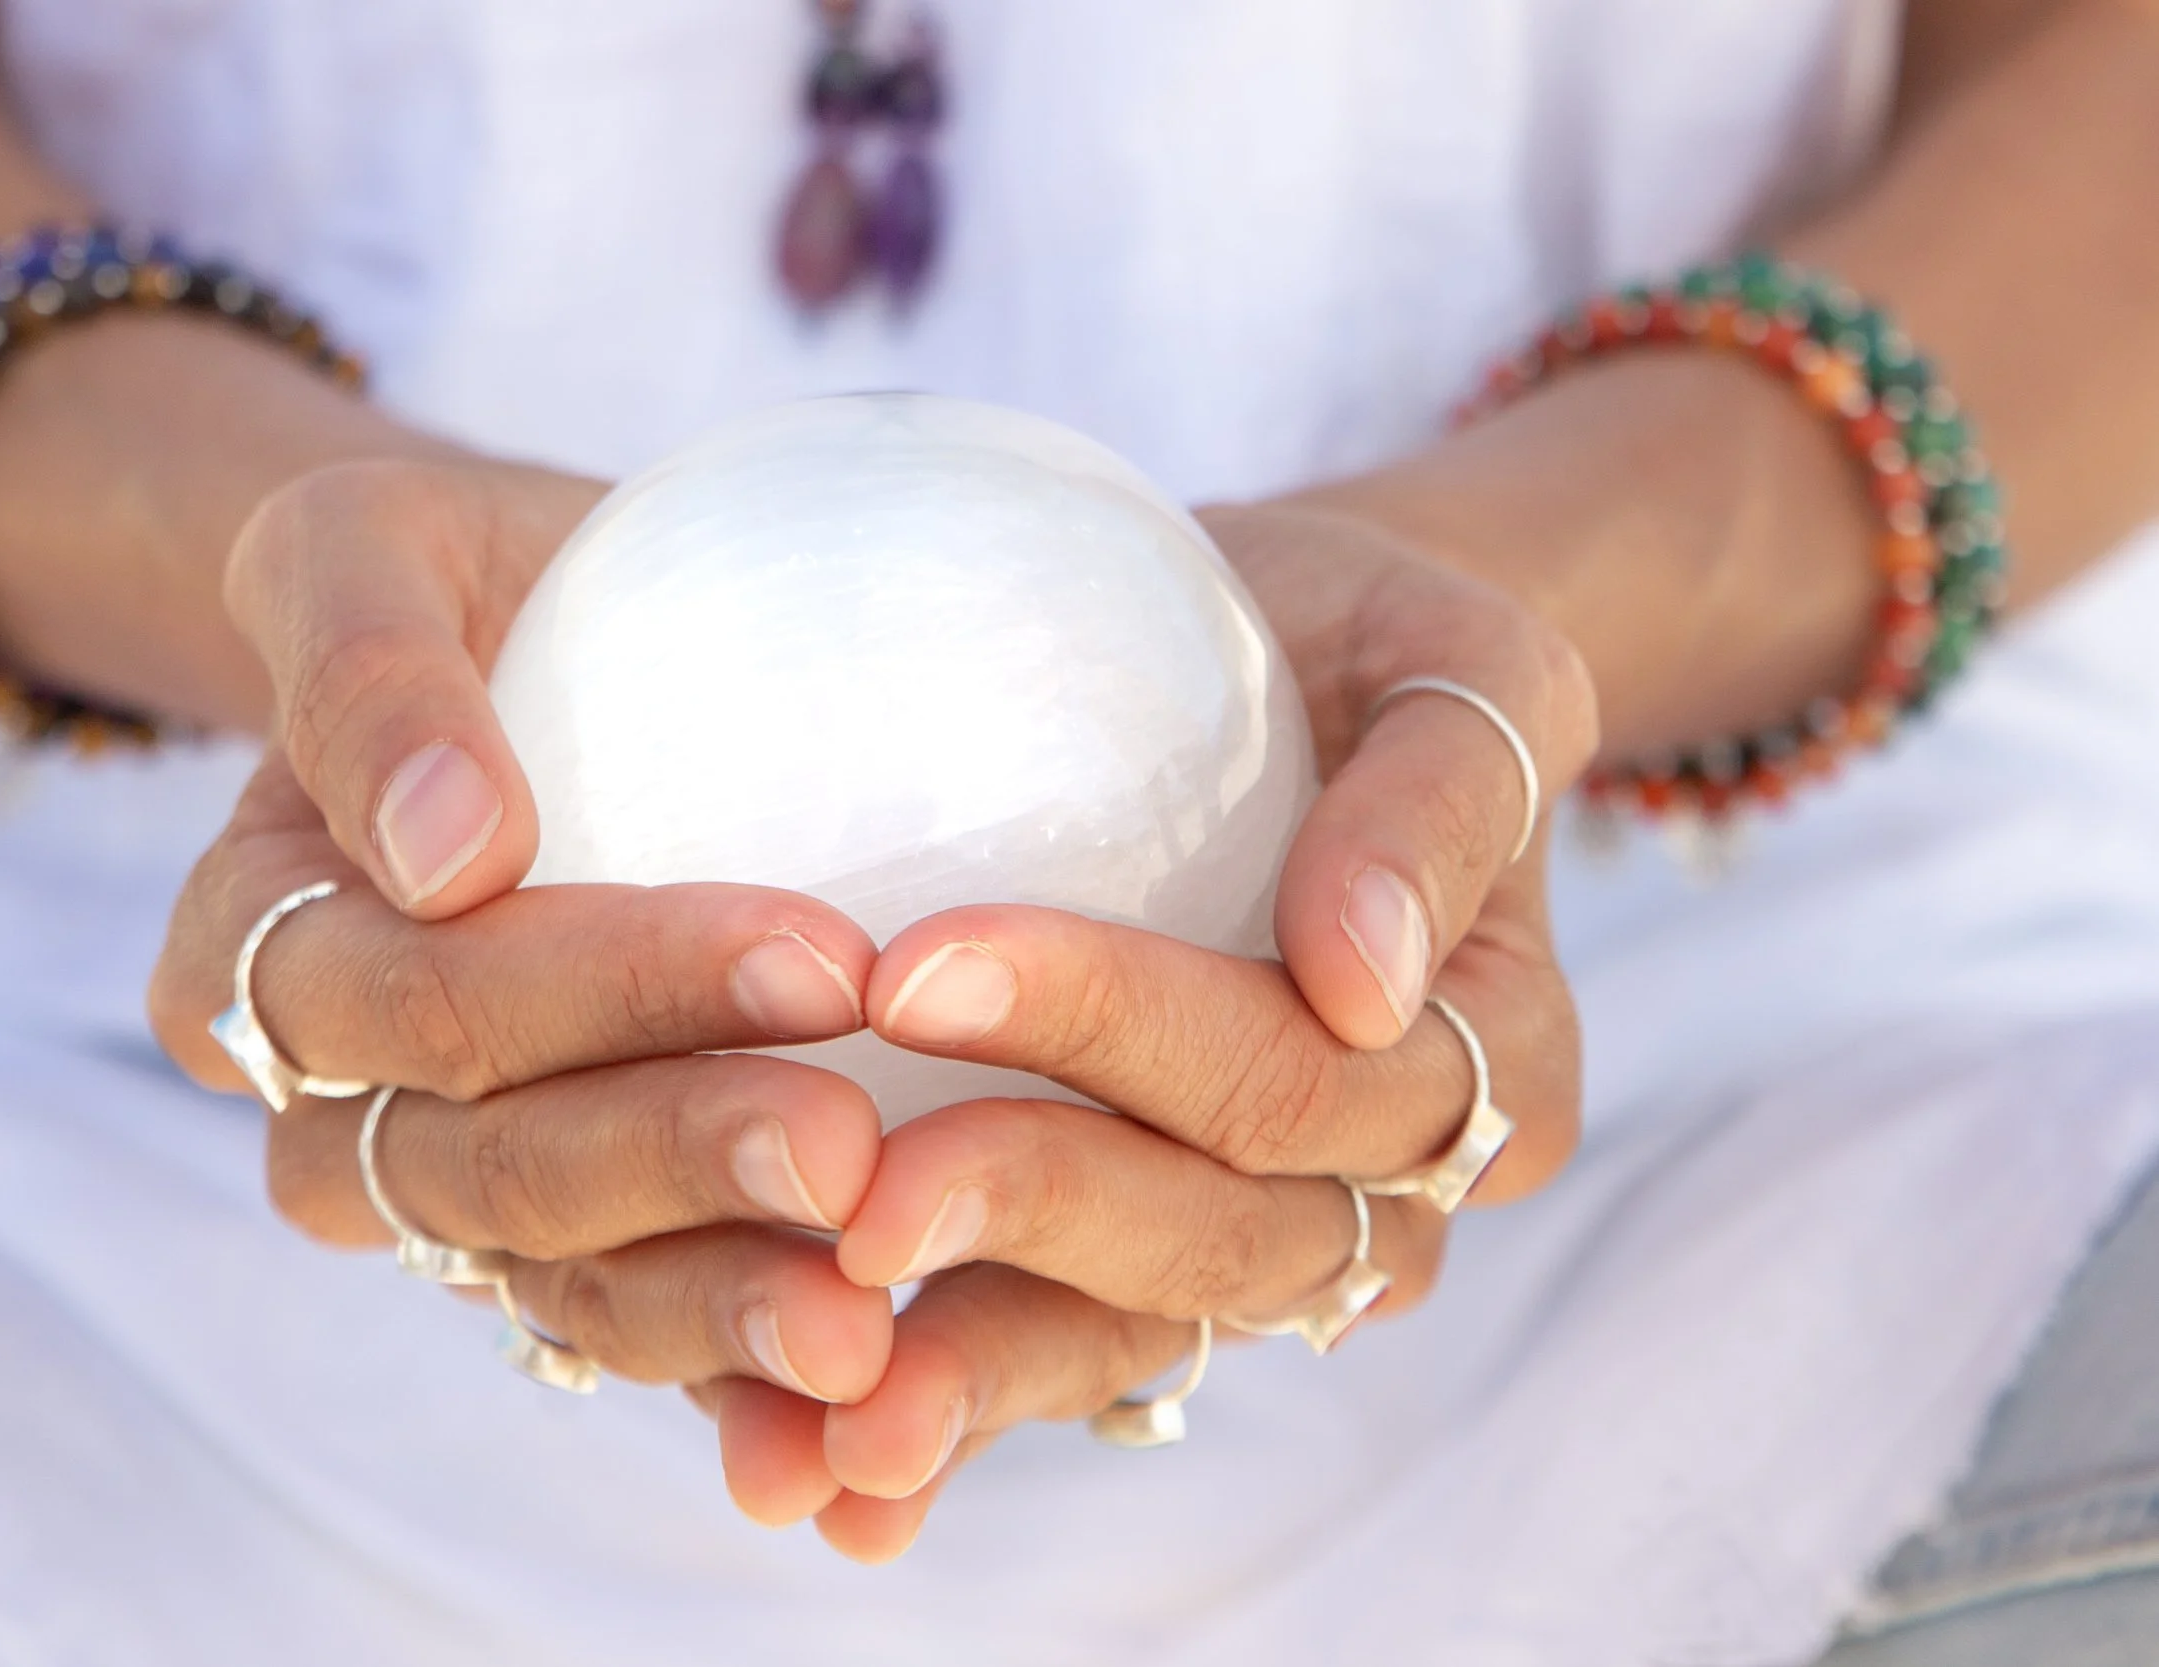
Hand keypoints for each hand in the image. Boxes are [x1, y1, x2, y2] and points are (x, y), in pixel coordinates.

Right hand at [154, 458, 896, 1408]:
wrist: (524, 643)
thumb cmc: (442, 577)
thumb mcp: (359, 544)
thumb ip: (364, 672)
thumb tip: (442, 848)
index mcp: (252, 962)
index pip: (422, 1002)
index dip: (608, 990)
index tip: (816, 950)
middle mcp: (336, 1108)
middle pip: (492, 1166)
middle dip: (679, 1162)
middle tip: (857, 1155)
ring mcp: (459, 1192)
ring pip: (563, 1284)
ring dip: (714, 1317)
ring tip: (872, 1338)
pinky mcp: (582, 1236)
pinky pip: (645, 1335)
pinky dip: (745, 1399)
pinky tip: (872, 1435)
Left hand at [701, 502, 1598, 1560]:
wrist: (1295, 684)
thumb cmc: (1371, 655)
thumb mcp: (1458, 664)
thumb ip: (1443, 799)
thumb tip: (1365, 983)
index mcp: (1495, 1068)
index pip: (1296, 1077)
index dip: (1116, 1033)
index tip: (918, 971)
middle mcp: (1386, 1189)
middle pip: (1218, 1234)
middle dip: (1030, 1208)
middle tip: (854, 1196)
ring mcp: (1258, 1239)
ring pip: (1137, 1336)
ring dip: (981, 1379)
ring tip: (832, 1427)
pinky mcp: (1137, 1259)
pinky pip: (1058, 1349)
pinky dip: (944, 1411)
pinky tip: (809, 1468)